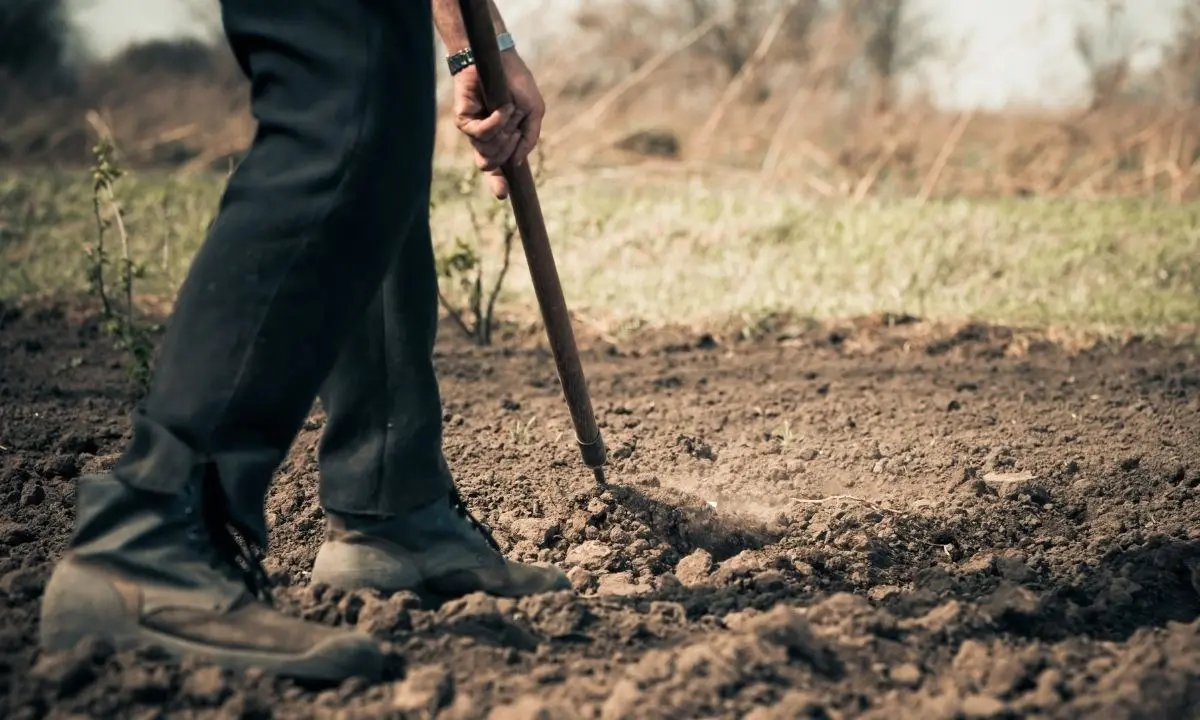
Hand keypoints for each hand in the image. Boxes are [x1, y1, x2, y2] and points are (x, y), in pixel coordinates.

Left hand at [452, 51, 544, 198]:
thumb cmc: (516, 83)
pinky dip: (495, 123)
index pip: (496, 168)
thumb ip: (530, 139)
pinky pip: (479, 134)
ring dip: (504, 134)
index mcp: (500, 139)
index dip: (498, 183)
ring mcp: (473, 129)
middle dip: (508, 151)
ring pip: (486, 151)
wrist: (499, 58)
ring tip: (509, 111)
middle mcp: (484, 137)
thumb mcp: (534, 112)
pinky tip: (503, 109)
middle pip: (492, 164)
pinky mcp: (463, 118)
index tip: (503, 195)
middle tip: (514, 130)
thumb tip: (518, 162)